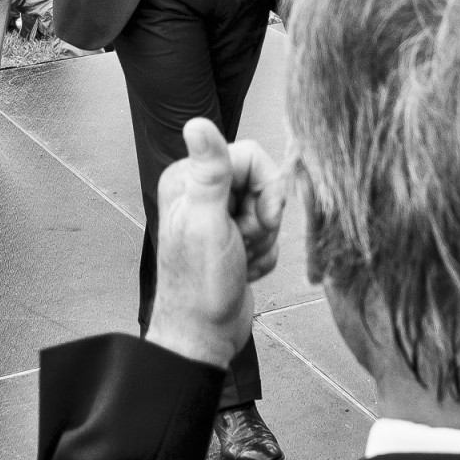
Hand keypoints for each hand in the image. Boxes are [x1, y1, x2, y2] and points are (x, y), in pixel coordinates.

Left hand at [144, 119, 286, 367]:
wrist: (204, 337)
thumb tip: (195, 122)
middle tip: (244, 242)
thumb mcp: (208, 223)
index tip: (262, 218)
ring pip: (269, 208)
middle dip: (264, 217)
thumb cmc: (200, 286)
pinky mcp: (233, 237)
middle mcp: (202, 192)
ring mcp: (219, 216)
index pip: (251, 154)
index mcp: (190, 179)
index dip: (266, 187)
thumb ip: (210, 172)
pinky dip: (264, 254)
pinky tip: (245, 270)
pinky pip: (268, 233)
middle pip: (263, 181)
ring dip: (265, 239)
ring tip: (242, 259)